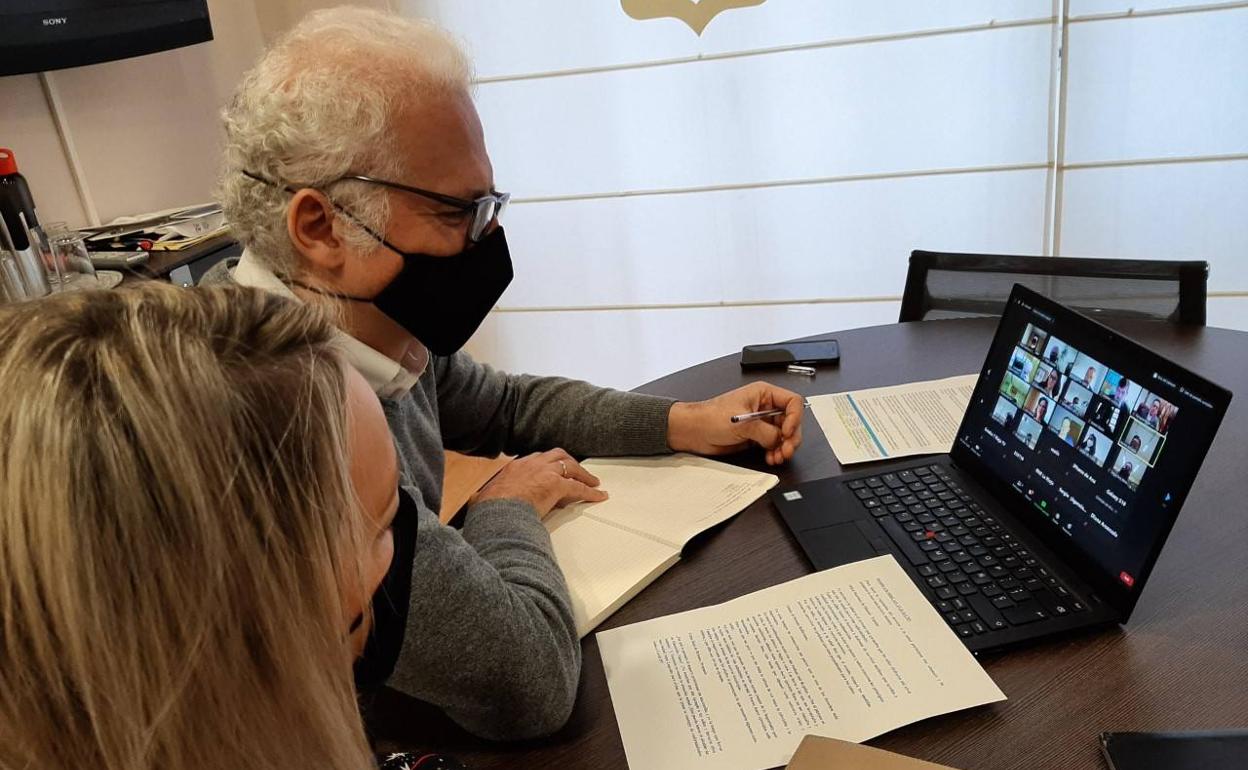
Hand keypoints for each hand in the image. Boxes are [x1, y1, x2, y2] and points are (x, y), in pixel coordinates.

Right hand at [471, 448, 607, 517]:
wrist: (499, 510)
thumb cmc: (490, 508)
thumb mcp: (484, 497)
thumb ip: (483, 497)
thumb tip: (476, 501)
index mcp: (515, 467)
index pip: (535, 460)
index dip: (546, 465)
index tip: (551, 470)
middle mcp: (532, 464)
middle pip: (557, 456)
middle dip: (569, 462)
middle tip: (577, 470)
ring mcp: (546, 472)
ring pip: (571, 467)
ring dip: (583, 474)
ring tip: (593, 482)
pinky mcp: (557, 485)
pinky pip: (579, 488)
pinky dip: (591, 492)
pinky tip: (599, 496)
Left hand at [667, 382, 803, 465]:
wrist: (694, 431)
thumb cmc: (711, 417)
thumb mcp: (743, 423)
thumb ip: (766, 432)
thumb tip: (780, 440)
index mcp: (763, 393)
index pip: (792, 402)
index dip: (794, 418)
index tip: (786, 432)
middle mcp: (765, 406)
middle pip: (791, 421)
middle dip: (791, 437)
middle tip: (785, 450)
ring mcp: (761, 422)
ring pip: (784, 435)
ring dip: (784, 447)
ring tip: (777, 456)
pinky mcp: (756, 436)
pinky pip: (774, 444)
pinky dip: (775, 452)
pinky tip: (771, 457)